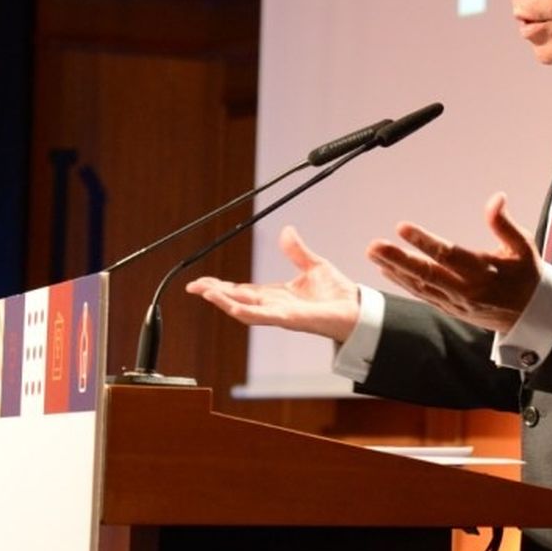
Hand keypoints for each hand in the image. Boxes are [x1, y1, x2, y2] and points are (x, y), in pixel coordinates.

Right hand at [185, 225, 359, 341]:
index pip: (243, 291)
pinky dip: (240, 308)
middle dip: (214, 293)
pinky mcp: (288, 319)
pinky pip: (259, 315)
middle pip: (237, 300)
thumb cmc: (339, 295)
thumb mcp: (314, 266)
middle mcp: (275, 307)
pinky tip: (225, 302)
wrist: (358, 310)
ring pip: (242, 309)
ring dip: (221, 301)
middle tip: (192, 286)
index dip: (222, 287)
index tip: (203, 282)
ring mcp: (279, 315)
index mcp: (278, 296)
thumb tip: (286, 231)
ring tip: (202, 291)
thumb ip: (297, 251)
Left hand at [367, 192, 539, 332]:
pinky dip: (403, 283)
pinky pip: (423, 295)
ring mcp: (456, 303)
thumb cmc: (527, 276)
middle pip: (427, 273)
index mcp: (484, 272)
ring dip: (394, 270)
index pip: (449, 255)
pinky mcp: (451, 309)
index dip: (424, 242)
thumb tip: (495, 198)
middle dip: (398, 259)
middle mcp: (467, 290)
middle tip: (375, 246)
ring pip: (420, 286)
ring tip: (374, 254)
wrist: (531, 316)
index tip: (403, 228)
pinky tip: (387, 270)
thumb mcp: (524, 247)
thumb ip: (504, 223)